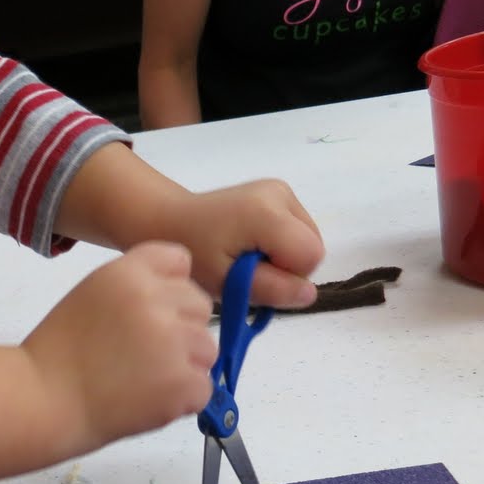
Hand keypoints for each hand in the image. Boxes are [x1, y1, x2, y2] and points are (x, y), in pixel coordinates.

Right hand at [22, 241, 217, 451]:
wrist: (43, 401)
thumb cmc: (58, 354)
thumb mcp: (91, 294)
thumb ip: (136, 287)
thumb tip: (179, 299)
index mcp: (130, 273)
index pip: (179, 260)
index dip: (170, 288)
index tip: (150, 313)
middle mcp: (156, 301)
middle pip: (200, 307)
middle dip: (181, 330)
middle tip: (142, 355)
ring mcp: (173, 342)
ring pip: (206, 349)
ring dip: (184, 367)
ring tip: (142, 380)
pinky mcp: (183, 383)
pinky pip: (203, 388)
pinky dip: (181, 400)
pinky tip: (146, 400)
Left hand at [162, 179, 324, 307]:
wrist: (170, 220)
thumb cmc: (193, 253)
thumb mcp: (226, 281)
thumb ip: (269, 289)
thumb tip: (309, 294)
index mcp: (269, 213)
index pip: (310, 256)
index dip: (288, 277)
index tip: (253, 276)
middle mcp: (281, 194)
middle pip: (313, 247)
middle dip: (286, 267)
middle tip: (246, 269)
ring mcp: (281, 190)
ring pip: (307, 239)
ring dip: (282, 257)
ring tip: (245, 256)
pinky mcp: (279, 192)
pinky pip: (297, 230)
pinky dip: (279, 244)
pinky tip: (250, 244)